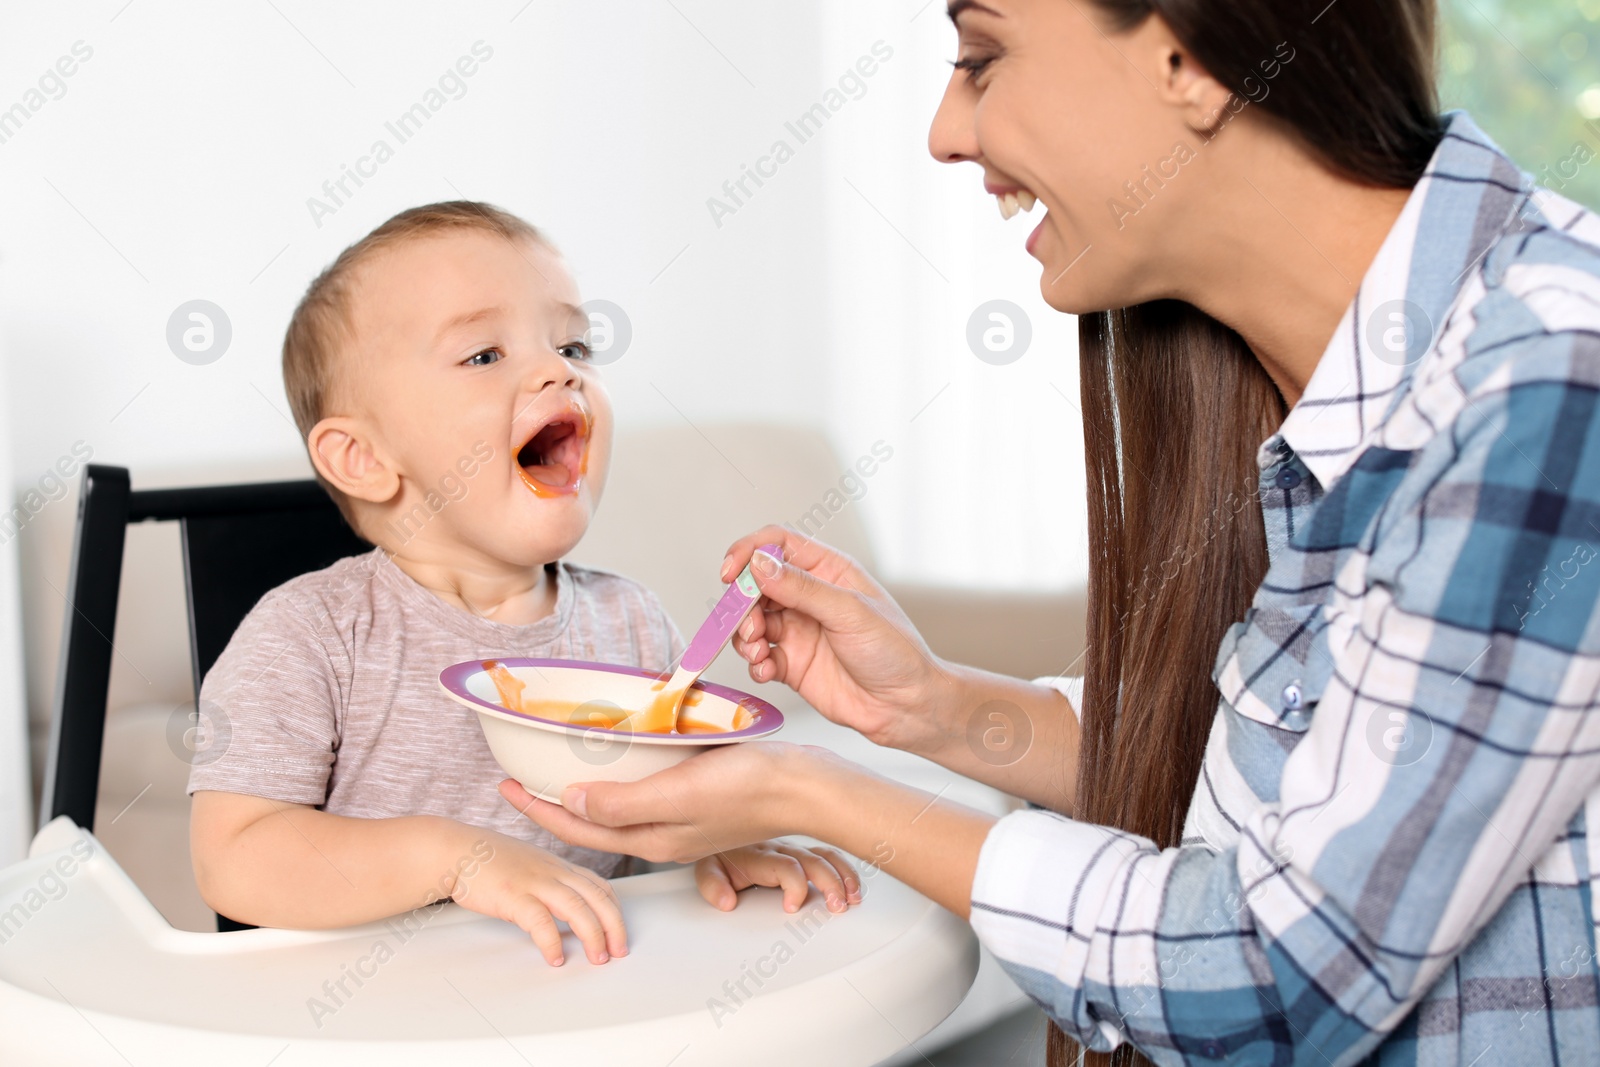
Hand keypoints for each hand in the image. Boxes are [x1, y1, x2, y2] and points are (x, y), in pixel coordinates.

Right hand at [448, 829, 626, 966]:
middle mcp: (553, 871)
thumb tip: (566, 908)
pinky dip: (552, 942)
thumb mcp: (531, 865)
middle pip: (596, 897)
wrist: (457, 850)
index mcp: (558, 865)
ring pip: (577, 908)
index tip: (619, 930)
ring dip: (592, 936)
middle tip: (618, 950)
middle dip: (614, 926)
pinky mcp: (513, 896)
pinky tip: (555, 957)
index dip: (614, 909)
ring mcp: (534, 882)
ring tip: (597, 957)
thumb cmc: (489, 860)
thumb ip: (551, 883)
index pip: (599, 885)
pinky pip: (540, 921)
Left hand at [499, 742, 826, 864]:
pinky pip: (644, 794)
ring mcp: (682, 819)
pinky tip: (620, 759)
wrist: (807, 785)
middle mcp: (663, 834)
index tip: (505, 786)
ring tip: (557, 768)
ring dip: (584, 793)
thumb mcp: (678, 792)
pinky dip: (619, 781)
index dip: (538, 808)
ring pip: (617, 809)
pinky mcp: (700, 799)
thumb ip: (623, 801)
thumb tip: (572, 801)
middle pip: (592, 823)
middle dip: (552, 804)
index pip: (579, 827)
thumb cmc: (752, 788)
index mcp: (653, 838)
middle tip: (519, 779)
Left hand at [694, 842, 860, 913]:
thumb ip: (712, 885)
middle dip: (830, 883)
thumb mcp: (707, 869)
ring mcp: (795, 848)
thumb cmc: (719, 853)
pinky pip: (830, 855)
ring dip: (843, 877)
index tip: (792, 907)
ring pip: (827, 856)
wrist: (720, 827)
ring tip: (852, 898)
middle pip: (814, 861)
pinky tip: (854, 886)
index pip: (785, 866)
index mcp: (760, 855)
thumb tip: (727, 902)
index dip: (794, 886)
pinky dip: (846, 870)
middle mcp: (781, 849)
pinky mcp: (803, 850)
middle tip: (837, 906)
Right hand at [720, 527, 959, 753]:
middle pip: (756, 584)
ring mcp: (798, 631)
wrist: (907, 706)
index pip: (778, 545)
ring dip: (745, 634)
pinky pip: (759, 656)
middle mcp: (809, 598)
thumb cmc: (895, 651)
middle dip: (743, 602)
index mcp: (828, 571)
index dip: (750, 552)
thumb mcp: (850, 612)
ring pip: (751, 621)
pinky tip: (766, 668)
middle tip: (748, 623)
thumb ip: (801, 588)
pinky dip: (754, 662)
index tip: (731, 572)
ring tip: (759, 649)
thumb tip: (759, 563)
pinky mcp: (791, 664)